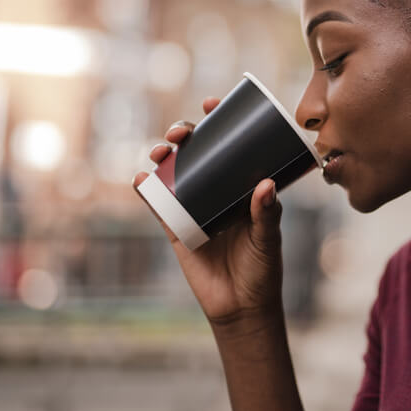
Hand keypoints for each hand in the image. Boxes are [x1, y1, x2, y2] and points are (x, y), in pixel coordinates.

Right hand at [132, 97, 283, 326]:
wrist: (242, 307)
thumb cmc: (263, 270)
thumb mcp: (269, 239)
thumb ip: (267, 214)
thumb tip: (265, 185)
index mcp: (241, 185)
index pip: (230, 145)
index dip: (219, 121)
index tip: (212, 103)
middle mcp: (217, 190)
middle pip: (196, 152)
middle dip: (185, 134)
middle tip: (182, 132)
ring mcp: (194, 207)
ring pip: (173, 172)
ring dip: (163, 156)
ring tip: (162, 152)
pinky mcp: (176, 228)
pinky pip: (157, 204)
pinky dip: (145, 188)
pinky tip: (141, 178)